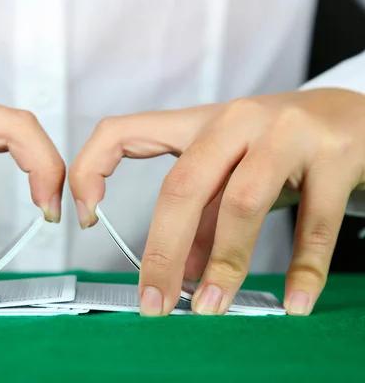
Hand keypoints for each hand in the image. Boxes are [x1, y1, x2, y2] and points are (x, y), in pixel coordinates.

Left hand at [69, 88, 364, 315]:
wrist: (352, 115)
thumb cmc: (277, 146)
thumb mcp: (230, 173)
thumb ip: (203, 217)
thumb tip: (182, 270)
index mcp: (198, 124)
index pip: (122, 132)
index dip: (91, 171)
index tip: (84, 217)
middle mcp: (235, 121)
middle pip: (182, 186)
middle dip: (162, 252)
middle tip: (154, 301)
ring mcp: (285, 134)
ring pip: (242, 203)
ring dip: (223, 265)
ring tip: (211, 307)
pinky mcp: (334, 156)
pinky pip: (313, 223)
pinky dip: (301, 268)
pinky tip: (294, 301)